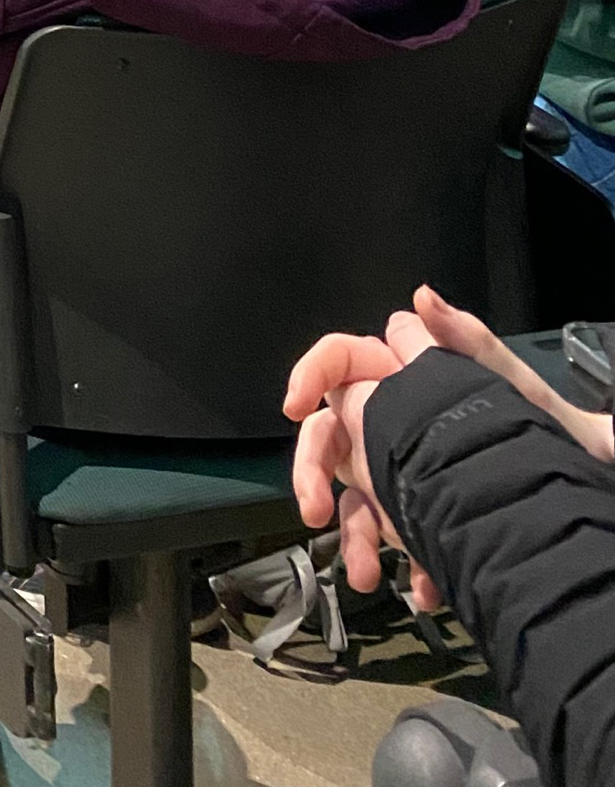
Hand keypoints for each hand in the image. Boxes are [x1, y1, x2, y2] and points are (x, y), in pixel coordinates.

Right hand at [285, 284, 614, 600]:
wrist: (586, 522)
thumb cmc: (559, 444)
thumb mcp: (519, 393)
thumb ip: (471, 344)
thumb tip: (422, 296)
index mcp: (414, 382)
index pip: (344, 361)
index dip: (313, 374)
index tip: (296, 407)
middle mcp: (401, 425)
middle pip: (333, 435)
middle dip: (314, 475)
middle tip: (316, 513)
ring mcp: (409, 474)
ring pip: (355, 496)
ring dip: (354, 536)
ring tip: (368, 574)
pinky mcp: (426, 520)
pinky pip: (395, 539)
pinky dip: (403, 565)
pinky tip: (424, 587)